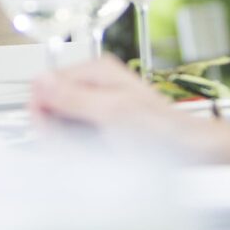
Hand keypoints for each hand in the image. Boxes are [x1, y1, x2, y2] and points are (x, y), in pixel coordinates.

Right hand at [30, 55, 190, 141]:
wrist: (189, 150)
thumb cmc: (160, 130)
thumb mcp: (112, 112)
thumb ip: (73, 97)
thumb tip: (40, 82)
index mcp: (95, 71)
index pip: (45, 84)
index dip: (41, 111)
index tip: (47, 131)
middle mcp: (93, 85)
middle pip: (52, 107)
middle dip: (57, 132)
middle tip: (74, 149)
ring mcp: (96, 106)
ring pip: (61, 125)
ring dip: (67, 145)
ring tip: (88, 155)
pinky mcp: (100, 126)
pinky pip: (75, 138)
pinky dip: (78, 151)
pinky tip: (92, 158)